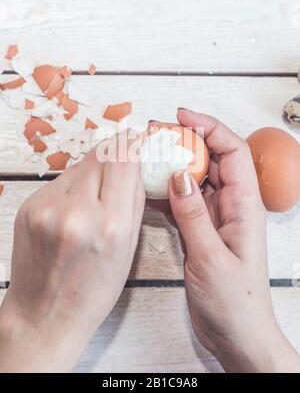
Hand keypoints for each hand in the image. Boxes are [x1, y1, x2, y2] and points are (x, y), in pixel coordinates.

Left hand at [0, 130, 144, 371]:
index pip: (124, 159)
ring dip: (94, 170)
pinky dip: (74, 185)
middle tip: (125, 153)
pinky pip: (60, 181)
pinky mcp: (29, 206)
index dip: (133, 141)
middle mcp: (76, 211)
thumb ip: (133, 200)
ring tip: (97, 195)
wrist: (44, 314)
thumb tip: (136, 163)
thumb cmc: (91, 291)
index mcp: (110, 225)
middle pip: (101, 154)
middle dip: (116, 151)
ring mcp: (47, 207)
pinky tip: (76, 207)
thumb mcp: (128, 249)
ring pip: (79, 165)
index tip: (138, 135)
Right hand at [168, 109, 299, 372]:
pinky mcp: (200, 230)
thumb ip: (194, 215)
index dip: (210, 128)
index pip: (232, 152)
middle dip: (186, 141)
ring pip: (194, 178)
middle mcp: (231, 206)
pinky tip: (146, 189)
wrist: (237, 334)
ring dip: (173, 164)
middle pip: (211, 159)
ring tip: (147, 154)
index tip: (182, 117)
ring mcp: (215, 217)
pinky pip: (183, 202)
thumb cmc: (235, 302)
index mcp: (245, 206)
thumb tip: (178, 176)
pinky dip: (165, 192)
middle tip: (156, 133)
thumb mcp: (211, 258)